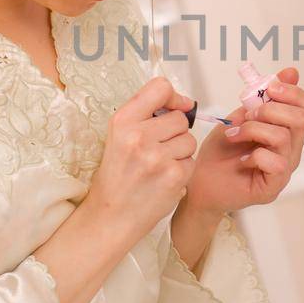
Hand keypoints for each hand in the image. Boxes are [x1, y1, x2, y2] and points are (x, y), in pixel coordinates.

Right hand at [84, 77, 197, 240]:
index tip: (175, 109)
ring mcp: (157, 157)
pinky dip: (182, 171)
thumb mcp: (119, 136)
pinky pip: (192, 162)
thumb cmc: (118, 175)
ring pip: (189, 140)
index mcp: (122, 121)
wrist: (112, 215)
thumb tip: (185, 104)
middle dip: (175, 133)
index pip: (160, 87)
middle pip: (180, 119)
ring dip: (180, 152)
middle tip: (157, 150)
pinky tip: (164, 179)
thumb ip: (146, 115)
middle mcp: (138, 136)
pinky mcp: (174, 176)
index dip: (173, 98)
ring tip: (159, 166)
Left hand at [181, 67, 303, 215]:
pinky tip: (241, 160)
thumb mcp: (241, 116)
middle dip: (272, 109)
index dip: (295, 93)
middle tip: (249, 114)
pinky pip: (275, 162)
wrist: (200, 180)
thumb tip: (291, 72)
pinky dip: (254, 155)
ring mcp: (284, 169)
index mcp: (288, 131)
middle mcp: (291, 150)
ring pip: (283, 137)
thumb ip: (263, 97)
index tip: (270, 88)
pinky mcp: (273, 187)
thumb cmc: (221, 150)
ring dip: (254, 129)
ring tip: (235, 134)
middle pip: (303, 119)